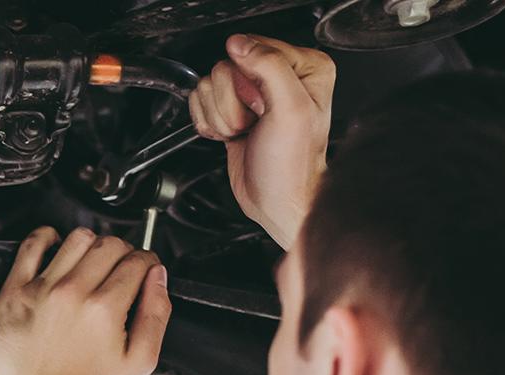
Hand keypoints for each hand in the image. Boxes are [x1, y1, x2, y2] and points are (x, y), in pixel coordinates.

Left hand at [0, 228, 170, 374]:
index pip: (137, 261)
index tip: (143, 269)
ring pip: (76, 239)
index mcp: (104, 309)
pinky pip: (31, 246)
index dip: (147, 262)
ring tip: (92, 263)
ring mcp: (39, 290)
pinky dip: (47, 238)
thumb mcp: (139, 361)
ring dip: (92, 245)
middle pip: (110, 245)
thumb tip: (157, 276)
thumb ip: (156, 313)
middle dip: (124, 252)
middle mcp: (71, 294)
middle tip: (121, 269)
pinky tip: (56, 247)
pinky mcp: (13, 292)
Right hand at [189, 34, 334, 249]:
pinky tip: (232, 135)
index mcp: (304, 66)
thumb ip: (269, 67)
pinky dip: (210, 123)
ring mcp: (252, 94)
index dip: (248, 81)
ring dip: (221, 116)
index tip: (263, 108)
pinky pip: (200, 101)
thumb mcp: (291, 110)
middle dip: (231, 102)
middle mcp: (278, 75)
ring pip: (208, 85)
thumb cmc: (293, 165)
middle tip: (254, 122)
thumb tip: (239, 44)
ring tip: (245, 131)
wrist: (278, 201)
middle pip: (225, 67)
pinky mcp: (231, 109)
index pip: (252, 48)